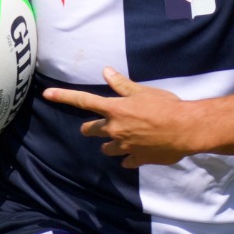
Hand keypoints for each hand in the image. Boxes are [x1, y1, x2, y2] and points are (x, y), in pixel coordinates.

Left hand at [43, 68, 195, 167]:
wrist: (186, 130)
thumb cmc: (167, 106)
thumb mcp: (144, 92)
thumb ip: (122, 85)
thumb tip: (106, 72)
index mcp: (115, 109)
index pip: (83, 101)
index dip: (63, 96)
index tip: (47, 94)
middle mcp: (115, 129)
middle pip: (90, 130)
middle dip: (92, 128)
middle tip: (101, 125)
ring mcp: (124, 147)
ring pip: (106, 148)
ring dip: (110, 143)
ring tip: (124, 138)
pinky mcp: (136, 159)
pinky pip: (126, 161)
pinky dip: (129, 156)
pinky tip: (138, 151)